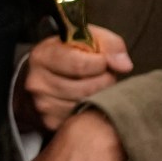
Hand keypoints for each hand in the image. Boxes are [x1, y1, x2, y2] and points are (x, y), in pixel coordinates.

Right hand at [14, 27, 130, 133]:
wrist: (45, 75)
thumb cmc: (70, 54)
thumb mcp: (88, 38)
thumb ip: (110, 45)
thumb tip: (124, 66)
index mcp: (43, 56)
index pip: (80, 64)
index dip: (101, 63)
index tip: (103, 61)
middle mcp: (37, 82)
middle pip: (86, 88)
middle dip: (104, 81)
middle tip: (103, 75)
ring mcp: (43, 104)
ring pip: (86, 105)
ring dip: (99, 96)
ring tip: (95, 86)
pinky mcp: (50, 122)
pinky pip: (82, 118)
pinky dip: (90, 110)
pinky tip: (88, 99)